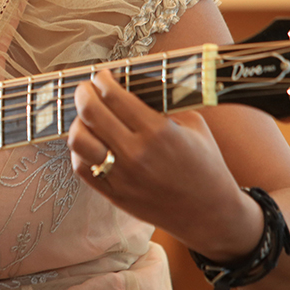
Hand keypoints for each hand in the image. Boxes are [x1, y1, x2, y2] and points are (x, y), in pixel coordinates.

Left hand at [67, 70, 263, 261]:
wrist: (211, 214)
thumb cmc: (206, 166)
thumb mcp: (194, 125)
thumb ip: (164, 104)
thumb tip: (135, 84)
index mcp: (158, 132)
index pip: (114, 96)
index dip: (102, 79)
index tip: (102, 75)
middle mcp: (136, 153)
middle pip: (90, 112)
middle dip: (84, 93)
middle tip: (87, 88)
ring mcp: (122, 176)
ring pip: (79, 140)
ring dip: (77, 121)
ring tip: (86, 116)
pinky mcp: (114, 195)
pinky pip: (82, 168)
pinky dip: (79, 150)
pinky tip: (89, 142)